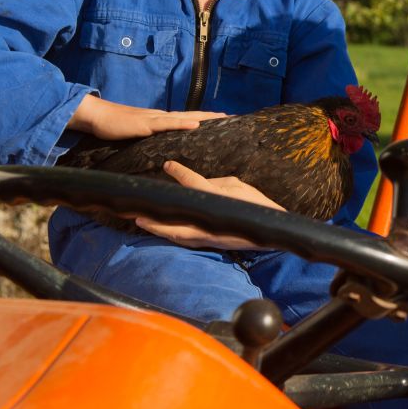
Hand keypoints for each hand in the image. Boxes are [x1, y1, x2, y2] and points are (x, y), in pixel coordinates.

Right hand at [68, 95, 225, 139]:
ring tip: (221, 117)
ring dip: (203, 117)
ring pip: (184, 117)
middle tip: (231, 116)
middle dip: (211, 116)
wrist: (97, 117)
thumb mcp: (137, 136)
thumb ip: (149, 141)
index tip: (222, 120)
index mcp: (160, 120)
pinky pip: (167, 123)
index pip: (187, 119)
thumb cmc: (115, 127)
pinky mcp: (145, 124)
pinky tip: (195, 124)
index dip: (204, 119)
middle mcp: (161, 117)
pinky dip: (182, 123)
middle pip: (192, 115)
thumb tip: (161, 151)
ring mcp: (154, 119)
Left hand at [133, 161, 284, 249]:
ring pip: (176, 234)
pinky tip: (161, 231)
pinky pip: (185, 240)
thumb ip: (215, 183)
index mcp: (217, 198)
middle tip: (137, 212)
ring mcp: (208, 234)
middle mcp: (208, 219)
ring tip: (142, 222)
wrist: (270, 228)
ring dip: (158, 228)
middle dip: (155, 216)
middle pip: (174, 219)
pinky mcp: (209, 242)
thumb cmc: (255, 203)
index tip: (168, 165)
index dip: (179, 173)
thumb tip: (197, 183)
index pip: (193, 183)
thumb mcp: (237, 185)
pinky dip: (171, 235)